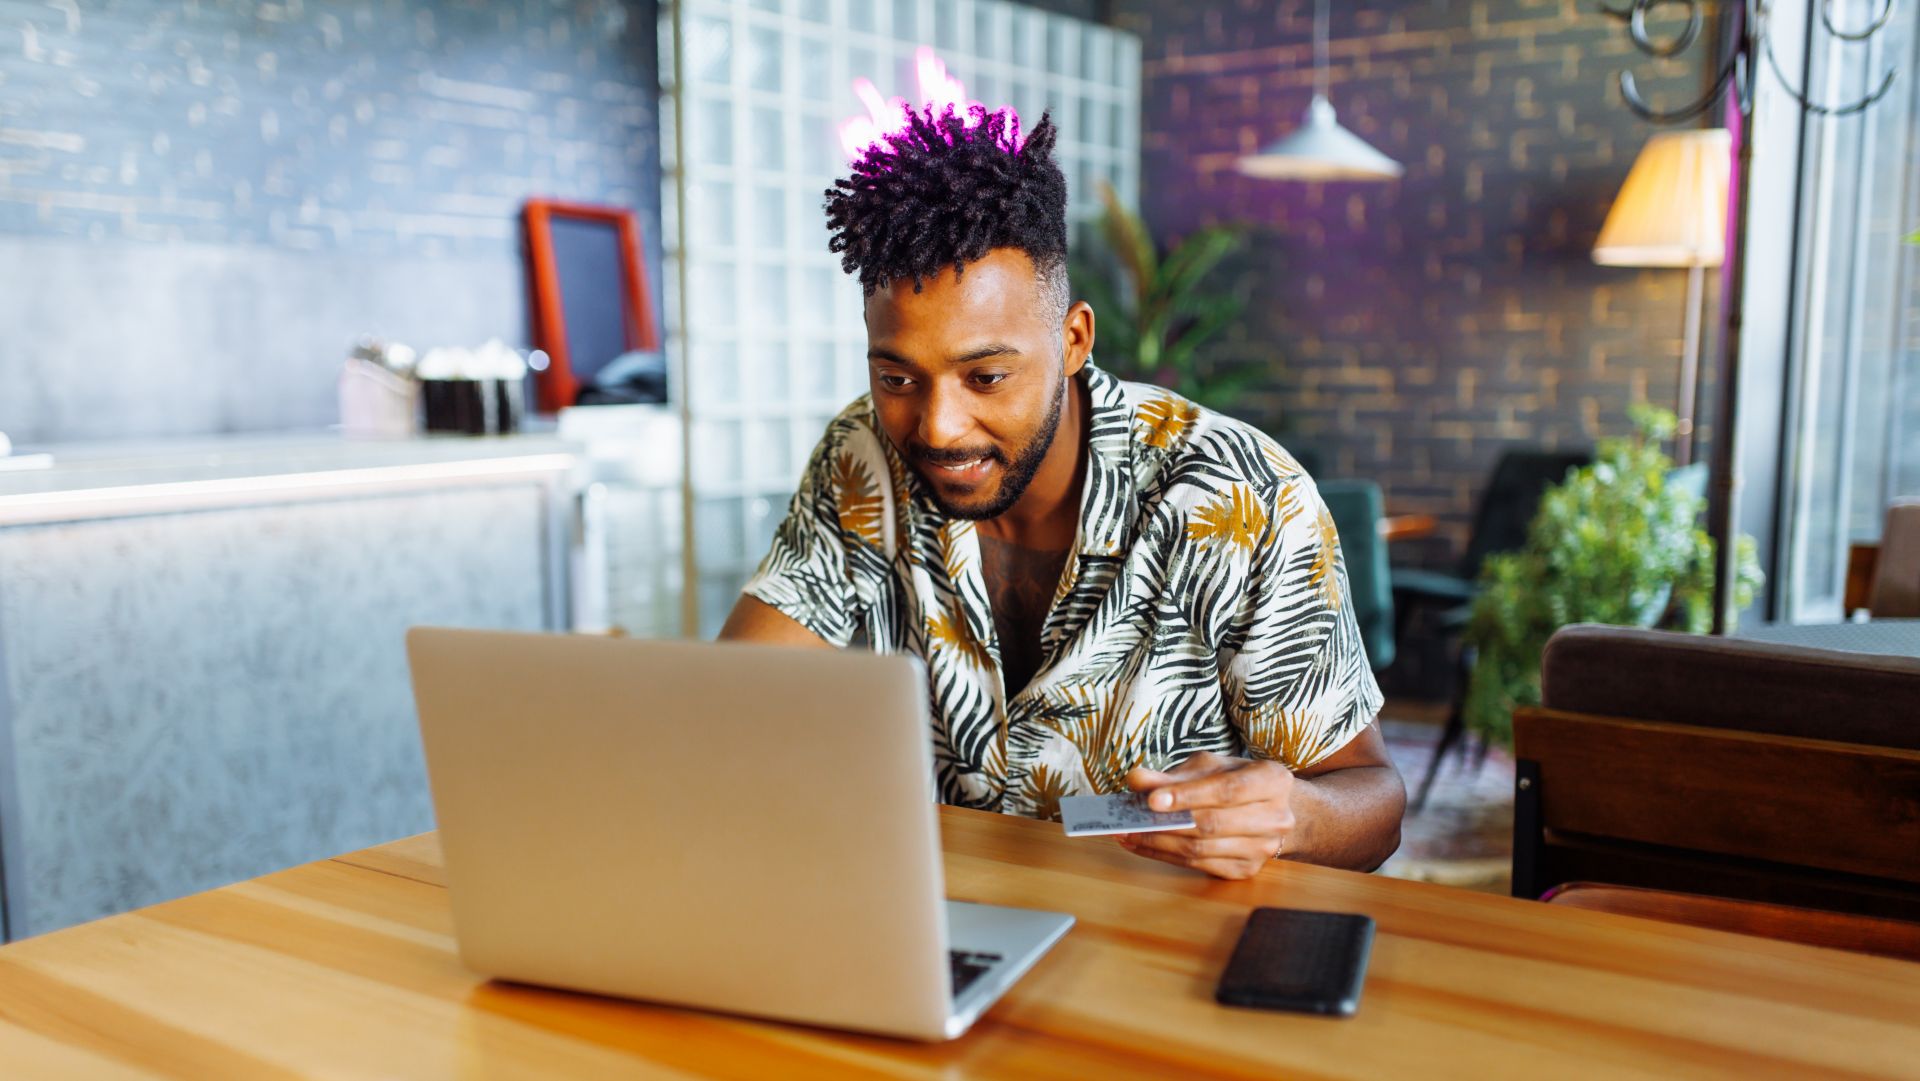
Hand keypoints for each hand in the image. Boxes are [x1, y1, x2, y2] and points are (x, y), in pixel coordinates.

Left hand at [1118, 752, 1294, 879]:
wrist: (1273, 809)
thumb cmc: (1237, 780)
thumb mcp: (1211, 767)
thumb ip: (1175, 774)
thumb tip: (1136, 780)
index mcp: (1272, 781)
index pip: (1227, 790)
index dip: (1189, 796)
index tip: (1152, 800)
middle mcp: (1275, 818)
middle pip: (1212, 825)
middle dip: (1165, 824)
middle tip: (1127, 820)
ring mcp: (1263, 849)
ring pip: (1202, 850)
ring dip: (1158, 843)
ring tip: (1127, 834)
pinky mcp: (1246, 870)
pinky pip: (1199, 866)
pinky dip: (1165, 856)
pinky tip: (1142, 846)